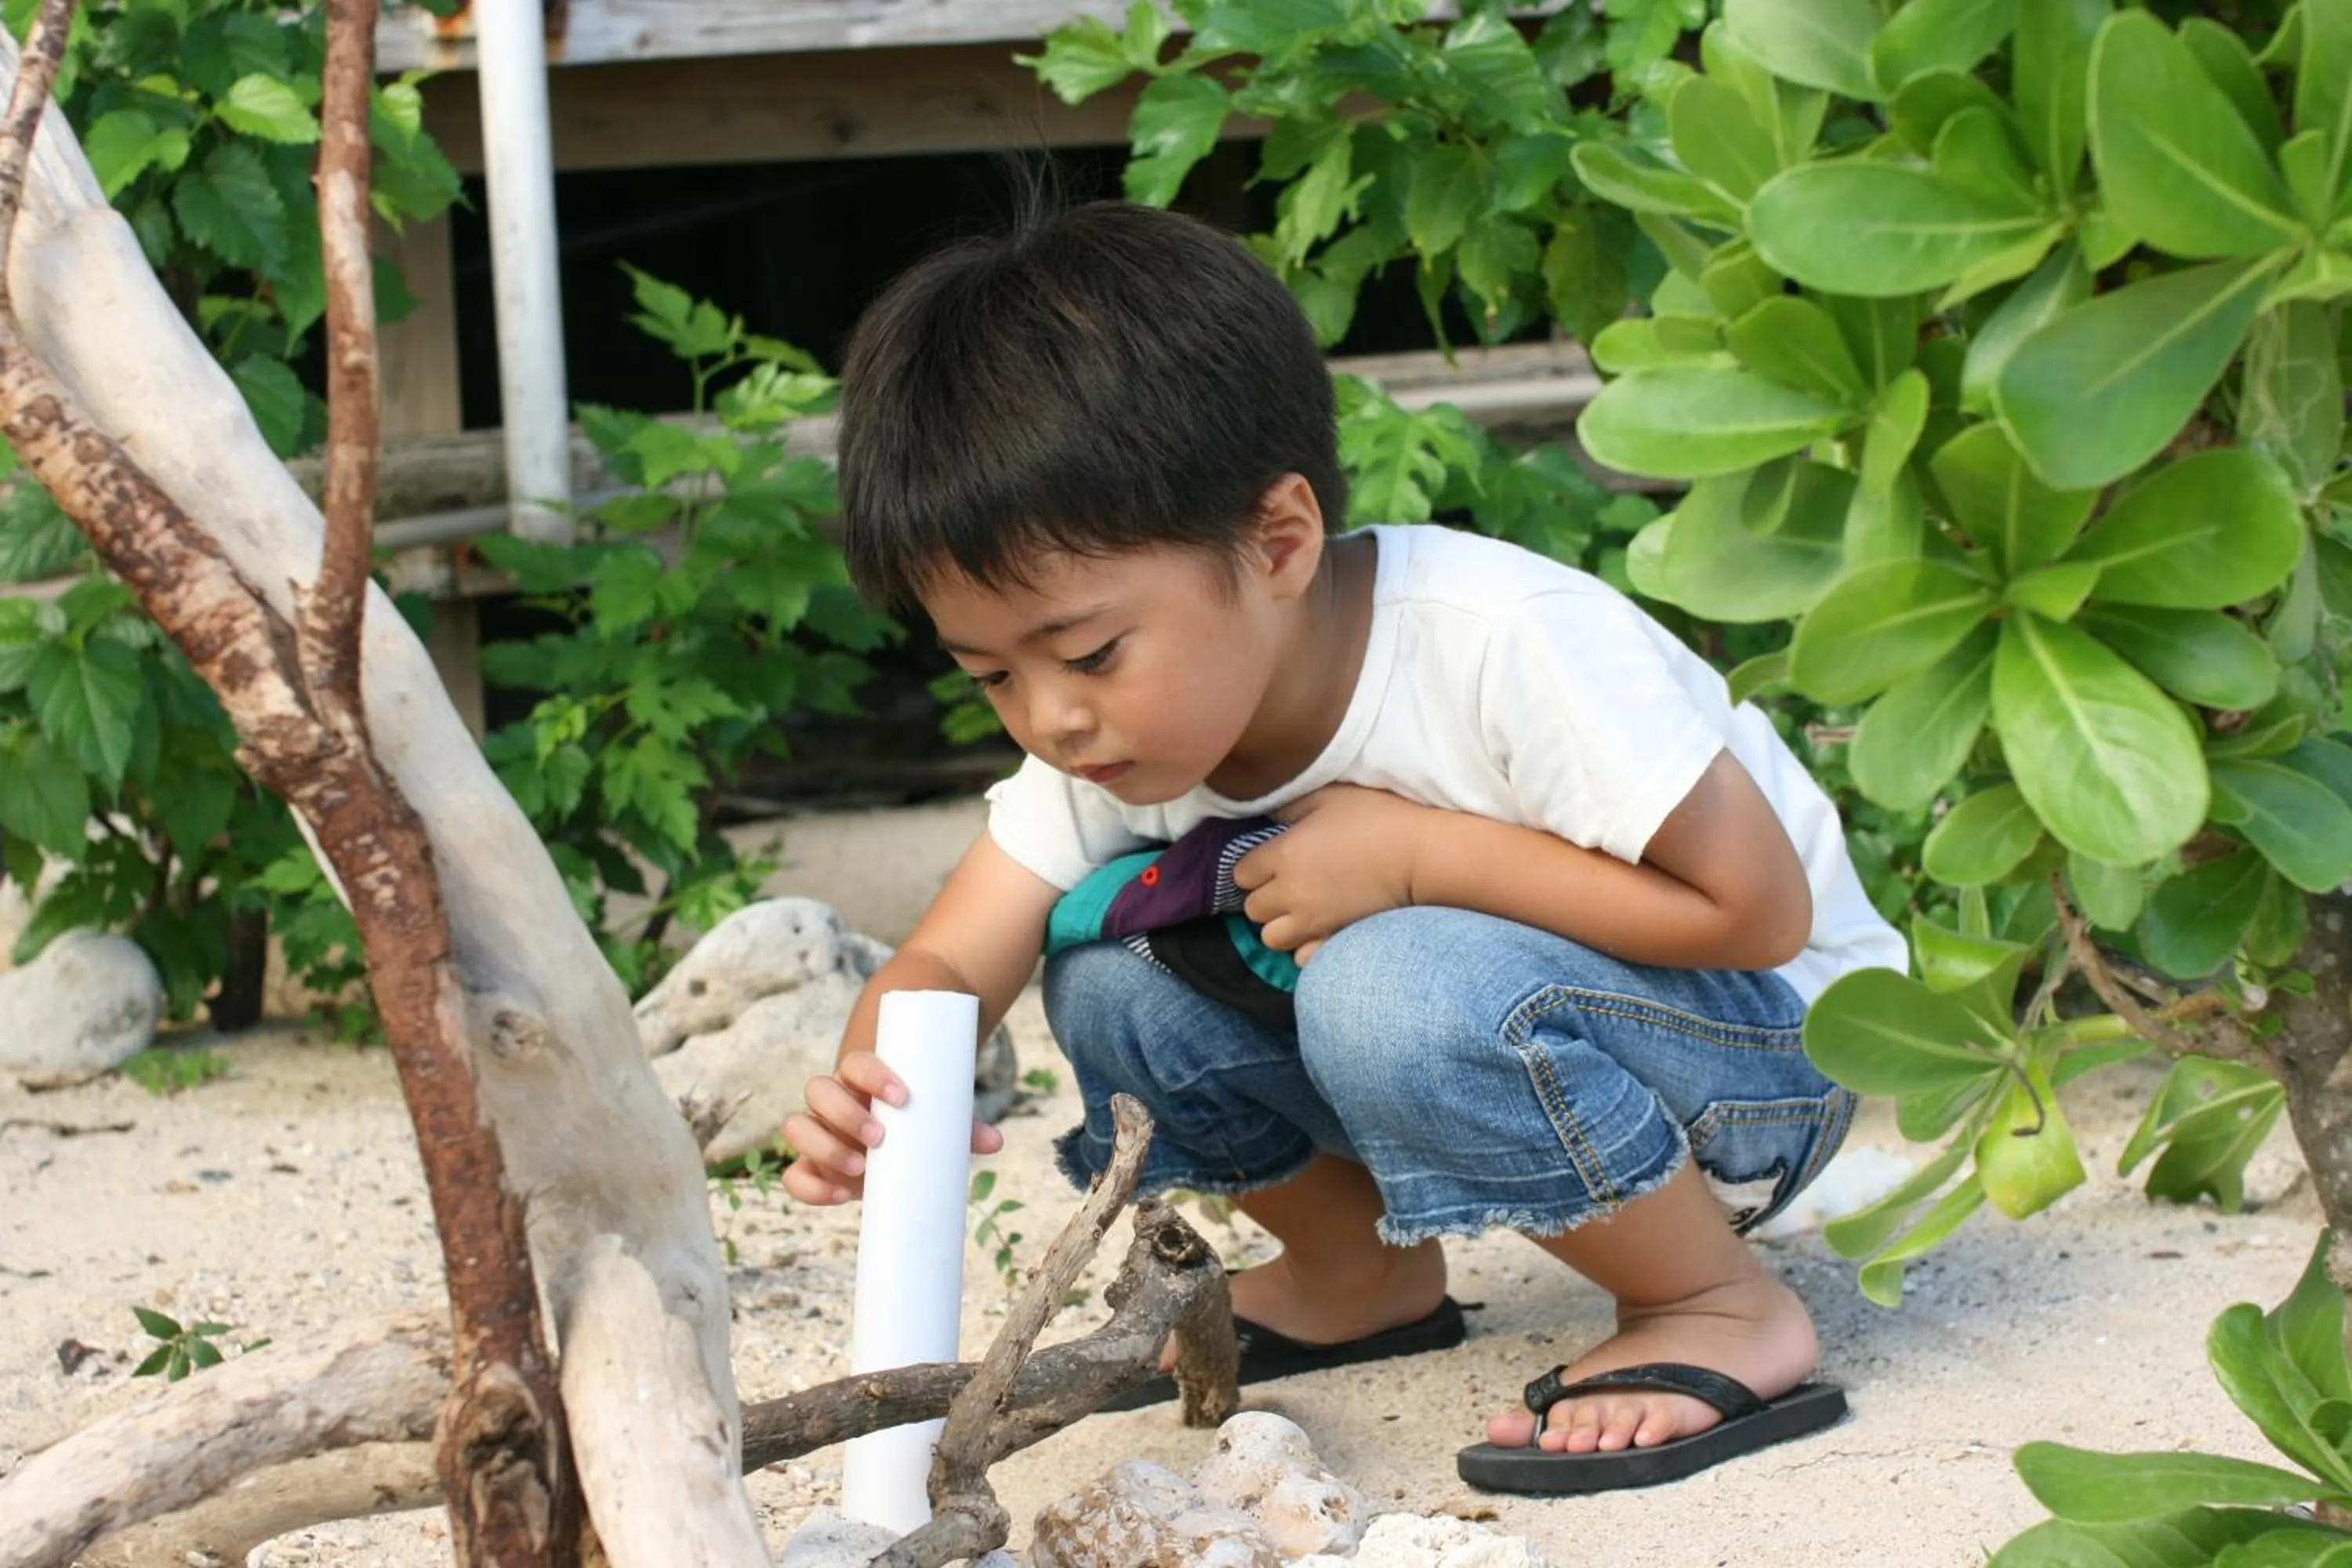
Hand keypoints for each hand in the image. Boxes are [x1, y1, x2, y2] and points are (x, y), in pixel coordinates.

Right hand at [781, 1051, 1005, 1205]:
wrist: (891, 1138)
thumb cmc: (912, 1121)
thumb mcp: (935, 1120)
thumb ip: (961, 1127)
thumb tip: (994, 1142)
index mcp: (859, 1078)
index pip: (855, 1063)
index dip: (872, 1075)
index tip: (901, 1096)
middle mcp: (831, 1100)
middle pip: (817, 1089)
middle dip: (845, 1113)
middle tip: (879, 1138)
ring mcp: (817, 1132)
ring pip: (796, 1126)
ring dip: (824, 1146)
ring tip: (860, 1168)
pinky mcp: (811, 1166)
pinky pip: (793, 1175)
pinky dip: (808, 1187)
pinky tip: (839, 1196)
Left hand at [1234, 785, 1432, 964]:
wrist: (1421, 855)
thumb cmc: (1377, 818)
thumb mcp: (1329, 797)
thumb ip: (1290, 805)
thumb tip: (1268, 814)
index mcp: (1283, 855)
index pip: (1241, 873)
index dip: (1254, 867)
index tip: (1271, 860)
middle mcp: (1290, 893)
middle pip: (1252, 909)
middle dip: (1264, 897)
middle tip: (1286, 885)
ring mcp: (1312, 922)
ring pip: (1270, 938)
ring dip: (1280, 925)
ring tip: (1300, 911)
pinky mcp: (1334, 939)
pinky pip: (1301, 957)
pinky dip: (1304, 947)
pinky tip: (1318, 930)